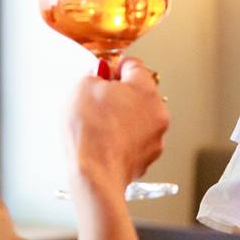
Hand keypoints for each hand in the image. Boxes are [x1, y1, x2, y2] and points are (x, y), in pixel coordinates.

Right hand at [66, 57, 167, 196]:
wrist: (95, 174)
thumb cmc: (91, 133)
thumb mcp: (82, 87)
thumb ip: (94, 75)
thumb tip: (98, 76)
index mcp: (145, 89)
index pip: (133, 65)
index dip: (113, 68)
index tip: (102, 74)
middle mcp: (157, 111)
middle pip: (138, 93)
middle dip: (118, 95)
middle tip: (96, 102)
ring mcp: (155, 137)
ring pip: (137, 118)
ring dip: (121, 118)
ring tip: (98, 125)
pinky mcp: (147, 157)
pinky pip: (135, 140)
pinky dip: (122, 139)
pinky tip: (105, 142)